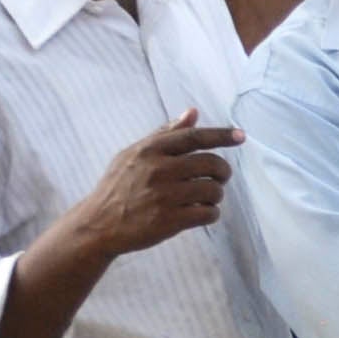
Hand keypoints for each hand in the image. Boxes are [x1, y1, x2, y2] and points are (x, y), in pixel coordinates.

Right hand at [57, 112, 238, 263]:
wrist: (98, 225)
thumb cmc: (118, 186)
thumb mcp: (134, 154)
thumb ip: (164, 134)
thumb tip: (193, 112)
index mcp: (150, 150)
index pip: (194, 137)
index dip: (221, 135)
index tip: (241, 136)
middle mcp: (159, 170)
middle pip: (211, 164)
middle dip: (223, 172)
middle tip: (219, 178)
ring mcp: (165, 196)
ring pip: (213, 190)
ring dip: (216, 195)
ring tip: (204, 198)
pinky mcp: (170, 221)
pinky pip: (208, 213)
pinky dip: (211, 213)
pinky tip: (201, 213)